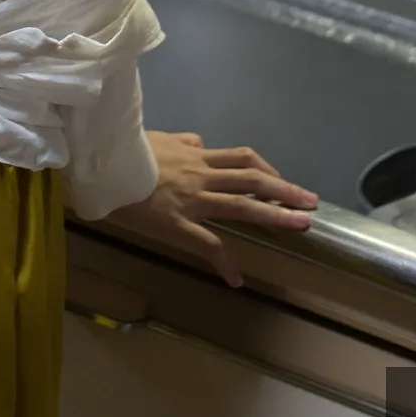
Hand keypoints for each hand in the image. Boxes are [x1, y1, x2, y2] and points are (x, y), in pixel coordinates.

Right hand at [106, 133, 319, 287]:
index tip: (283, 181)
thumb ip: (182, 142)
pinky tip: (236, 278)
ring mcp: (192, 199)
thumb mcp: (159, 138)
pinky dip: (224, 262)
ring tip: (301, 225)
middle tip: (311, 202)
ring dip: (275, 215)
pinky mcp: (176, 222)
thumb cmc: (127, 151)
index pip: (241, 159)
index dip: (268, 169)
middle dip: (286, 189)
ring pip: (241, 205)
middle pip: (253, 178)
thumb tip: (199, 142)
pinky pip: (206, 243)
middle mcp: (201, 175)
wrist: (104, 163)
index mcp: (197, 155)